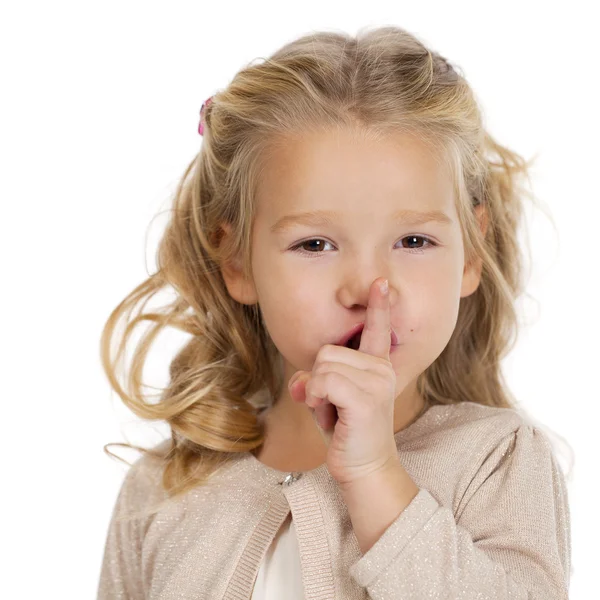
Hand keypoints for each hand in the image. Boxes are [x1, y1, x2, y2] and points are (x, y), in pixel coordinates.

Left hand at [288, 277, 404, 486]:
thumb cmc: (346, 433)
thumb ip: (314, 382)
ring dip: (316, 391)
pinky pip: (323, 381)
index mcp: (376, 367)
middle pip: (327, 351)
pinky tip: (327, 415)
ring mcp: (376, 382)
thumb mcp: (326, 401)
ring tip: (333, 412)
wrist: (363, 469)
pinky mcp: (365, 398)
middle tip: (332, 406)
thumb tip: (299, 380)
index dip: (378, 306)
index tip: (381, 283)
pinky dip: (316, 397)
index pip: (377, 330)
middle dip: (318, 379)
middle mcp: (380, 369)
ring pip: (322, 365)